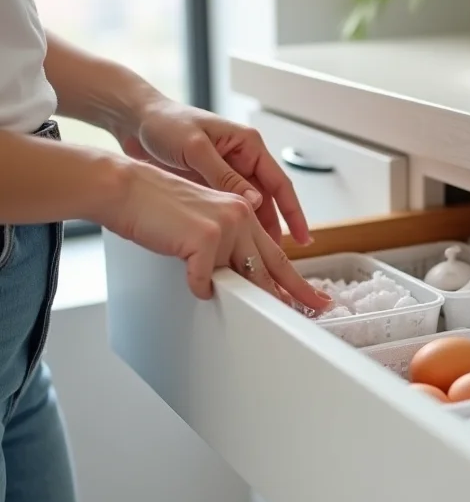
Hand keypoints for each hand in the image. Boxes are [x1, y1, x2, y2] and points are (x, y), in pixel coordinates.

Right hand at [100, 158, 332, 306]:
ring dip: (244, 297)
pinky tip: (193, 285)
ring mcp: (225, 226)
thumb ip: (225, 245)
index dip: (296, 278)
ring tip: (254, 314)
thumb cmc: (155, 205)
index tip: (313, 294)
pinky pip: (205, 280)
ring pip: (242, 276)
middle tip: (313, 308)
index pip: (276, 252)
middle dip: (292, 293)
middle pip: (272, 266)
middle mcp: (240, 215)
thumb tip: (238, 277)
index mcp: (242, 210)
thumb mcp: (202, 222)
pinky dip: (197, 287)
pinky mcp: (205, 237)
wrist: (126, 187)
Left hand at [118, 100, 308, 245]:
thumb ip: (225, 176)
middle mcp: (242, 159)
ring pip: (250, 208)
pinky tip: (234, 245)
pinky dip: (234, 227)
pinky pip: (230, 210)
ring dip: (255, 231)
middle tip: (279, 257)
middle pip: (269, 200)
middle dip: (276, 228)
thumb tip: (255, 201)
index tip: (304, 236)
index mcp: (247, 144)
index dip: (294, 212)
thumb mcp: (196, 148)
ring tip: (257, 256)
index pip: (280, 183)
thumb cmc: (164, 122)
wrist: (133, 120)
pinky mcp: (210, 184)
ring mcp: (226, 172)